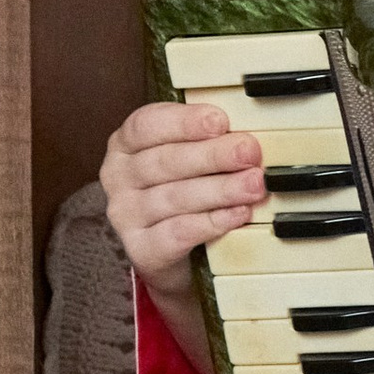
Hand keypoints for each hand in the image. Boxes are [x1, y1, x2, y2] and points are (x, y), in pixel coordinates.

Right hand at [102, 99, 266, 293]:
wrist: (172, 253)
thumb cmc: (181, 190)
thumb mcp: (187, 158)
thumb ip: (206, 141)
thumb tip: (244, 137)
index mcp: (125, 144)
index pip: (146, 125)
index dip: (184, 122)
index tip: (220, 121)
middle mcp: (119, 177)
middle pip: (165, 161)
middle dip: (213, 155)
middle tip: (249, 152)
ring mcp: (126, 215)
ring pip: (175, 197)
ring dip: (220, 189)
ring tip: (253, 184)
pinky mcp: (142, 249)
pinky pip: (179, 233)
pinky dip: (212, 222)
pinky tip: (238, 214)